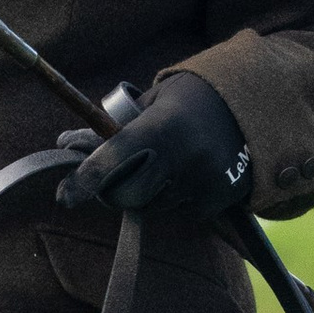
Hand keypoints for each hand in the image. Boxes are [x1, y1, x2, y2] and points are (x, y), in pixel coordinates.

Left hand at [58, 70, 252, 225]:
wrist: (250, 105)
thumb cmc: (187, 101)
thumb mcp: (151, 102)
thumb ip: (111, 127)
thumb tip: (65, 143)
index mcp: (162, 126)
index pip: (113, 158)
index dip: (85, 179)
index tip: (63, 197)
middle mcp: (184, 156)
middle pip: (128, 196)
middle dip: (115, 191)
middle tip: (118, 176)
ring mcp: (204, 179)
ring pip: (154, 206)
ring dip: (149, 193)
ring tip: (167, 164)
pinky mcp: (219, 197)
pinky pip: (181, 211)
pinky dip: (177, 199)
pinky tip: (189, 174)